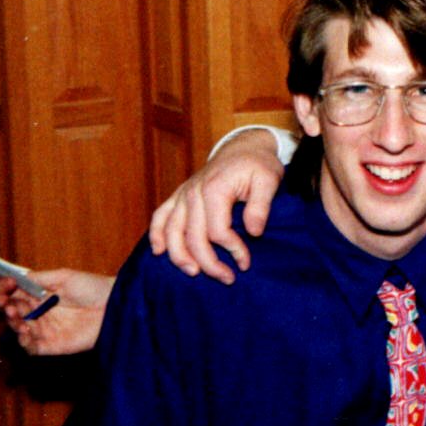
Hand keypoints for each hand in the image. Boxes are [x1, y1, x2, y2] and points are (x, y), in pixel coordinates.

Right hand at [0, 269, 112, 355]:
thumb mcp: (64, 276)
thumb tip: (14, 278)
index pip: (14, 293)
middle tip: (9, 305)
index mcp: (40, 294)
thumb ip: (38, 278)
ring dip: (13, 324)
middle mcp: (40, 311)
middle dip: (6, 307)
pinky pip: (31, 348)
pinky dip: (24, 342)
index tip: (2, 289)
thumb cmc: (93, 288)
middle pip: (12, 311)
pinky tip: (26, 334)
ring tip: (19, 319)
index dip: (4, 291)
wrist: (115, 306)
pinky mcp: (52, 344)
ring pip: (18, 329)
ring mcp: (45, 328)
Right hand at [146, 129, 284, 283]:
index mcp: (215, 189)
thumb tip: (254, 232)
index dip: (232, 251)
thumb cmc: (257, 164)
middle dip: (209, 263)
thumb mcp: (269, 180)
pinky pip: (160, 216)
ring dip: (179, 256)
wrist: (244, 147)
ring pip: (172, 231)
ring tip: (194, 272)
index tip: (246, 263)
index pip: (218, 231)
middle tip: (227, 278)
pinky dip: (156, 234)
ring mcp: (183, 194)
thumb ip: (261, 206)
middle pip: (193, 237)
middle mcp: (193, 193)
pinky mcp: (179, 196)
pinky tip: (159, 251)